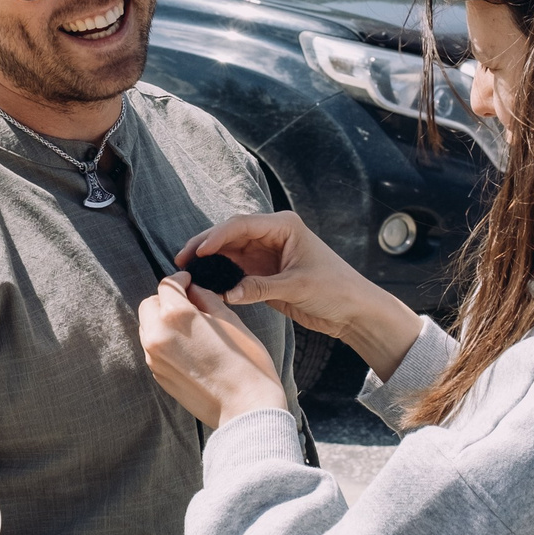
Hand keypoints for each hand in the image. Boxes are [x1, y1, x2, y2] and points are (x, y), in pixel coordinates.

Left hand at [138, 275, 288, 428]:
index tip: (189, 282)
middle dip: (166, 300)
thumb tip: (194, 290)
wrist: (246, 407)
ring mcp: (155, 358)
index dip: (180, 280)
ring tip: (190, 328)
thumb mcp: (230, 321)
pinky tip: (188, 348)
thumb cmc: (246, 363)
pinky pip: (153, 349)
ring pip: (148, 328)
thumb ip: (207, 300)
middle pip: (150, 305)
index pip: (167, 285)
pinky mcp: (158, 376)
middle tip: (189, 304)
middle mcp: (158, 335)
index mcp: (176, 315)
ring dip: (162, 321)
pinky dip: (165, 342)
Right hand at [176, 212, 421, 377]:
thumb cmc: (335, 289)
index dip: (216, 236)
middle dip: (204, 245)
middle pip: (229, 235)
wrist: (353, 310)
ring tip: (185, 270)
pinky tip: (204, 282)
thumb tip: (227, 293)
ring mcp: (266, 253)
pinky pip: (235, 270)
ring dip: (208, 260)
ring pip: (228, 252)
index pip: (241, 224)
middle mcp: (272, 235)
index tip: (197, 251)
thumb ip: (261, 288)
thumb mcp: (298, 287)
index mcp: (284, 226)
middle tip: (180, 260)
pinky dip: (220, 275)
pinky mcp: (264, 272)